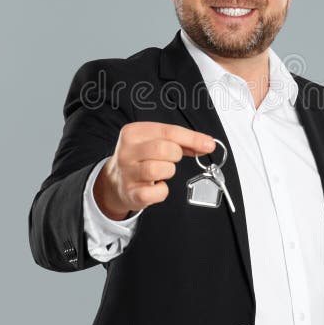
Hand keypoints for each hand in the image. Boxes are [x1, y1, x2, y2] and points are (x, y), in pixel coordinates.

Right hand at [93, 121, 215, 219]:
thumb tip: (206, 144)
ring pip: (158, 169)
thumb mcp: (154, 142)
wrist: (115, 182)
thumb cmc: (140, 159)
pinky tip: (157, 186)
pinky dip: (162, 191)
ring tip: (162, 171)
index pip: (169, 131)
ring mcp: (127, 173)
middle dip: (175, 155)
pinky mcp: (131, 193)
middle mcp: (127, 151)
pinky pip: (156, 192)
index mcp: (133, 133)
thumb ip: (181, 142)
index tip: (208, 144)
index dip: (193, 138)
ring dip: (168, 171)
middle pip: (164, 149)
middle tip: (171, 159)